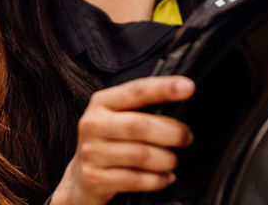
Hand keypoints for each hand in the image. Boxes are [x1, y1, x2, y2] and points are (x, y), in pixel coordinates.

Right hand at [51, 76, 194, 204]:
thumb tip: (181, 99)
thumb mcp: (119, 116)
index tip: (188, 87)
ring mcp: (91, 152)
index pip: (137, 90)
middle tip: (186, 138)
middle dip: (171, 132)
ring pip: (139, 155)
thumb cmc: (109, 140)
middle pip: (139, 125)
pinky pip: (134, 180)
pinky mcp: (94, 178)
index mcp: (103, 102)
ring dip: (165, 159)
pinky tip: (164, 177)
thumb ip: (143, 106)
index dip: (164, 88)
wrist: (79, 178)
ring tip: (173, 160)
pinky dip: (156, 180)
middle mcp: (93, 124)